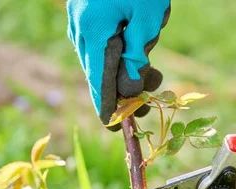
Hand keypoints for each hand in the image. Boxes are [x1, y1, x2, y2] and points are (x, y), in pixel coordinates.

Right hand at [67, 0, 170, 126]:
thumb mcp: (146, 17)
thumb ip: (137, 56)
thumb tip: (129, 92)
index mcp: (93, 29)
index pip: (98, 78)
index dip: (106, 105)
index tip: (112, 127)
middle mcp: (80, 27)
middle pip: (98, 72)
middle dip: (123, 92)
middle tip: (146, 106)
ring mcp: (80, 19)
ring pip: (100, 58)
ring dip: (126, 71)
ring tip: (155, 77)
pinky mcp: (86, 13)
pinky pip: (100, 43)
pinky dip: (121, 53)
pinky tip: (142, 52)